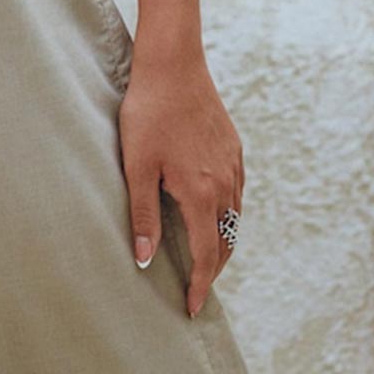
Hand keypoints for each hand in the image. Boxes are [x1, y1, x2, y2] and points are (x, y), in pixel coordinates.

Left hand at [117, 41, 243, 316]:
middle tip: (196, 289)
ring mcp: (233, 165)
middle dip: (213, 269)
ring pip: (234, 218)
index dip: (200, 285)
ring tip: (203, 258)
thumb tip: (145, 261)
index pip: (207, 254)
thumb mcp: (137, 166)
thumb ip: (142, 215)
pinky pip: (236, 193)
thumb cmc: (148, 113)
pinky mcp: (234, 149)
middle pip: (227, 241)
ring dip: (222, 243)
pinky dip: (227, 214)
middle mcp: (224, 183)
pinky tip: (211, 214)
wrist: (173, 65)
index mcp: (200, 193)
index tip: (193, 309)